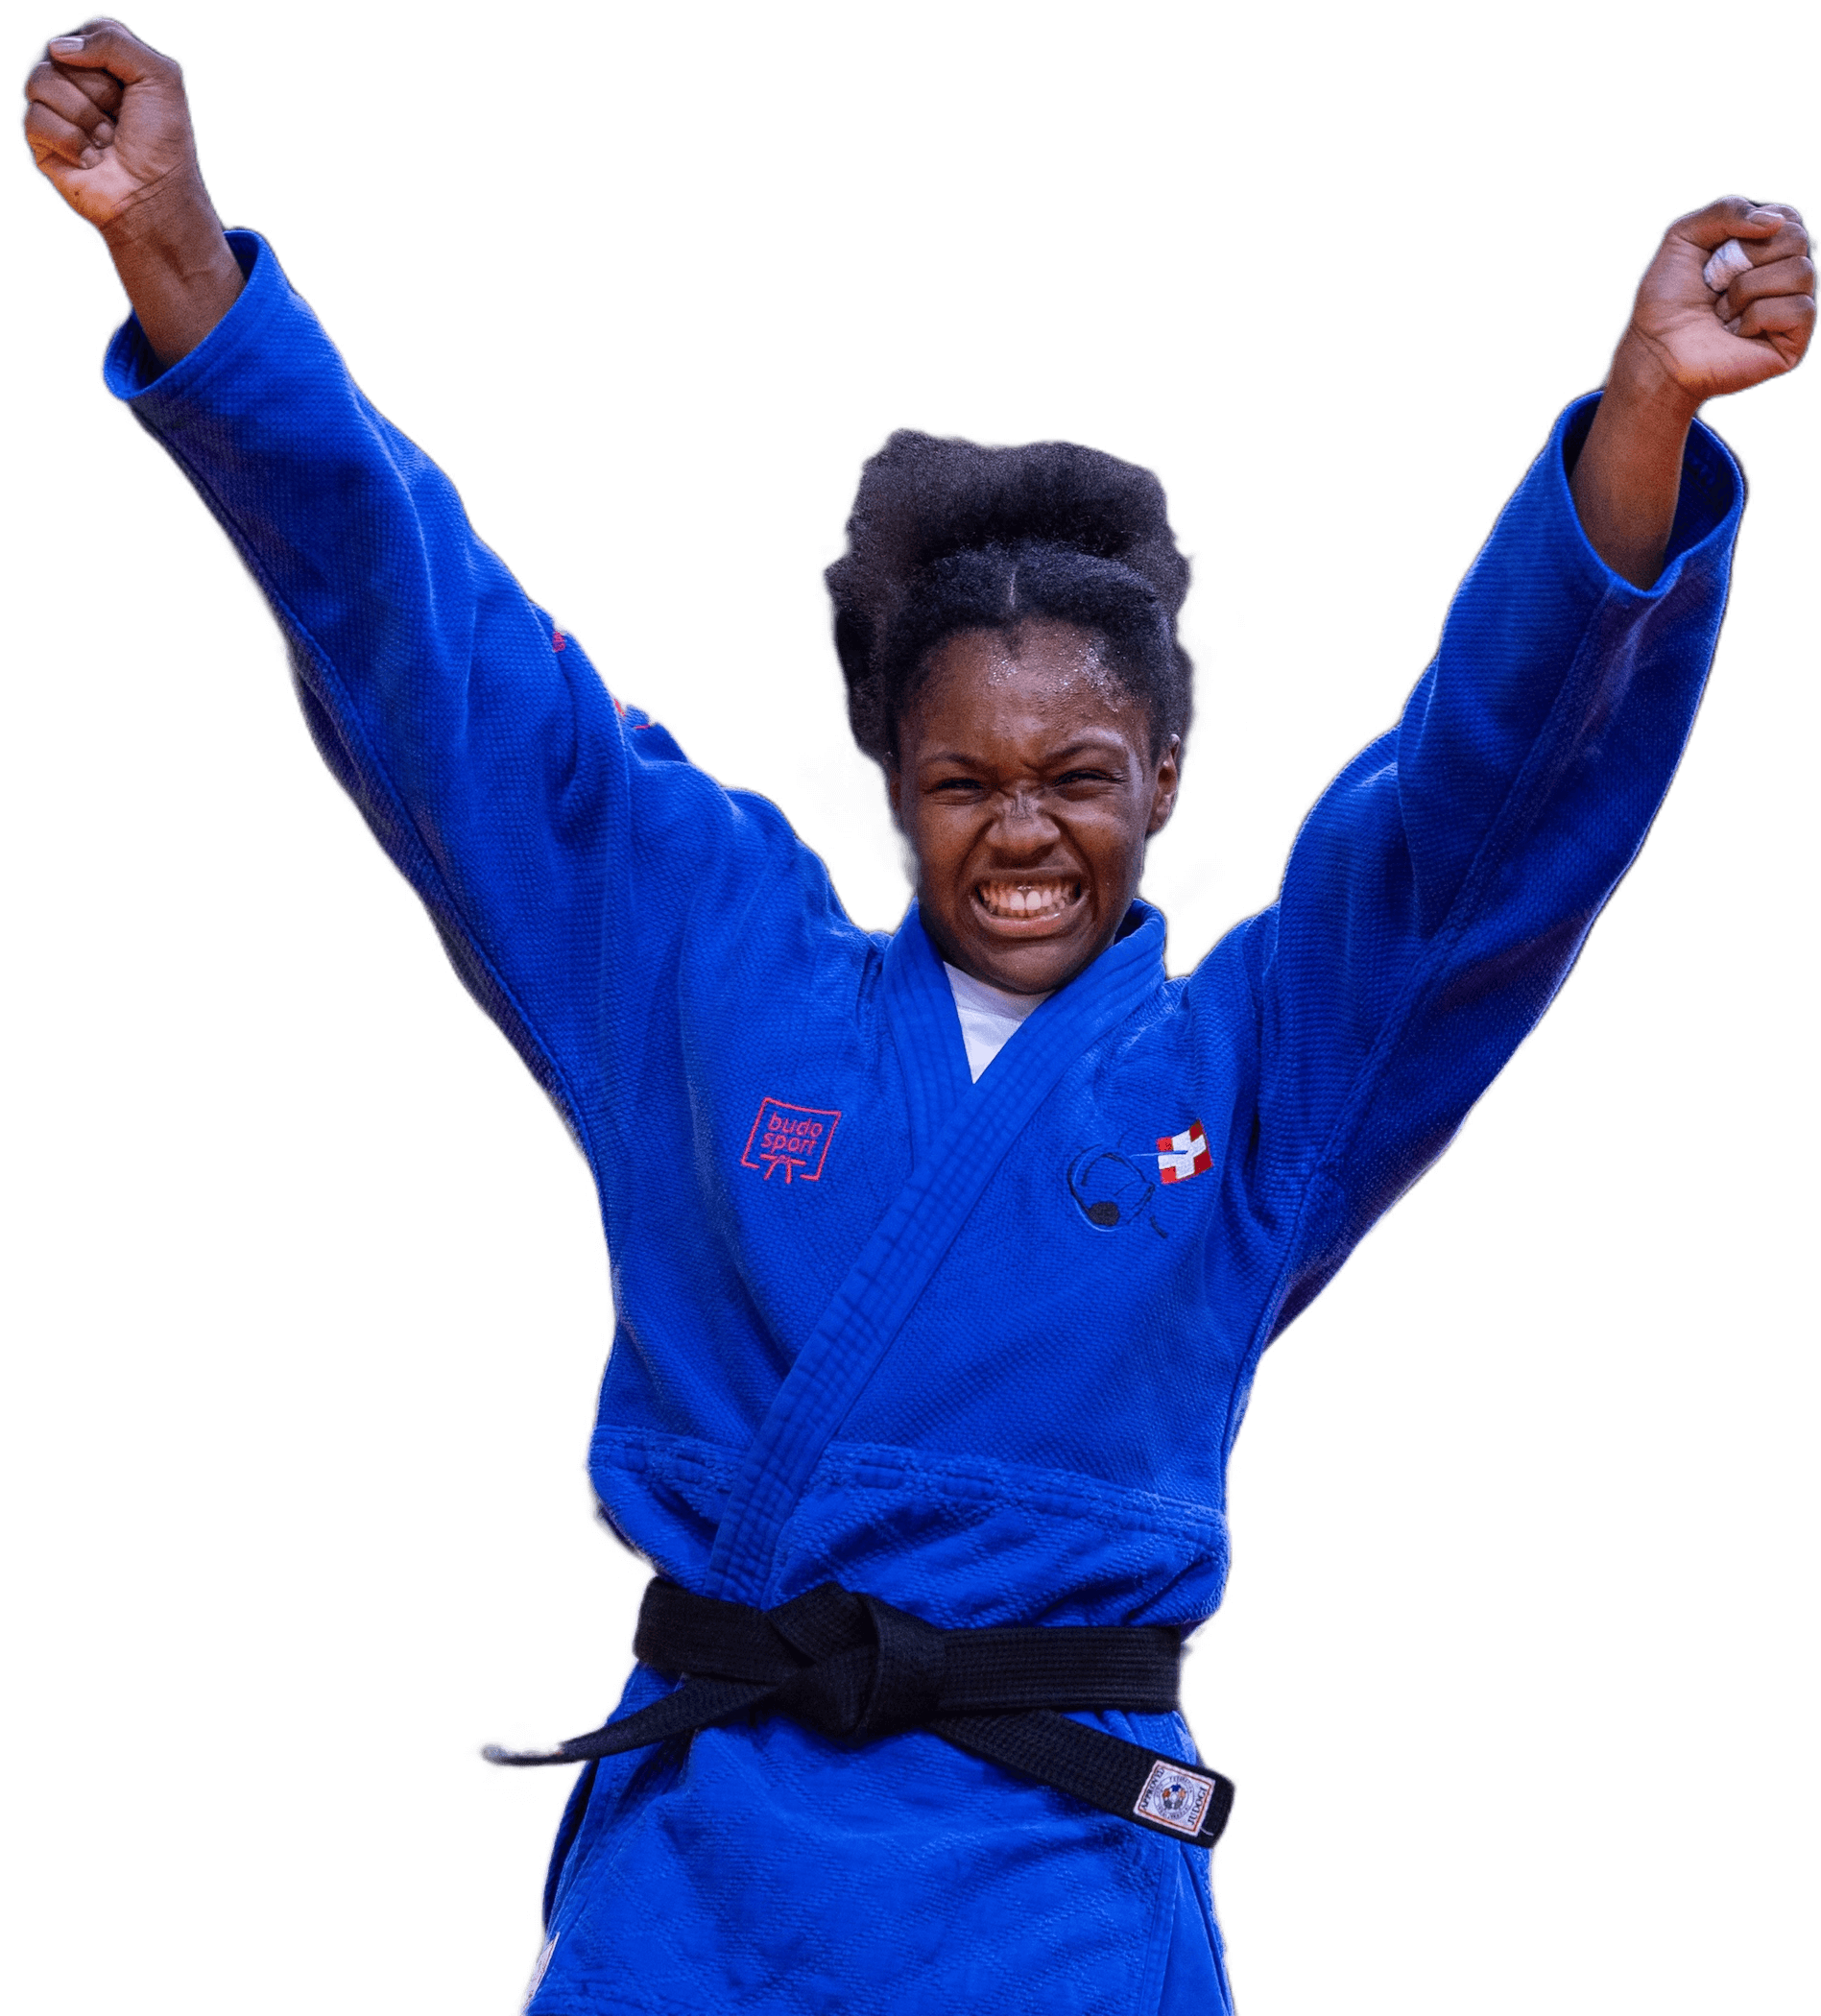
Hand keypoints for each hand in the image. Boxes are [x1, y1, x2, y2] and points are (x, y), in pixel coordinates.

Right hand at [23, 17, 197, 232]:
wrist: (154, 197)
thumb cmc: (162, 144)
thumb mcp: (158, 78)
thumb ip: (114, 41)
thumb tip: (59, 48)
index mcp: (108, 67)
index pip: (87, 34)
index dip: (107, 59)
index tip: (130, 90)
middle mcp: (79, 85)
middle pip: (60, 56)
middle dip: (98, 92)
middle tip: (120, 123)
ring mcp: (58, 111)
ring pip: (40, 81)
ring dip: (84, 116)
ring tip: (107, 142)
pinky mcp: (42, 140)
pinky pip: (35, 118)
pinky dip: (70, 141)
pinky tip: (91, 160)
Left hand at [1613, 195, 1813, 408]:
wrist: (1654, 351)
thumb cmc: (1666, 302)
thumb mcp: (1684, 238)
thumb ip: (1727, 210)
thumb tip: (1776, 222)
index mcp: (1764, 251)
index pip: (1787, 218)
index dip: (1751, 228)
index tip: (1719, 251)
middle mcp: (1782, 277)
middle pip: (1797, 238)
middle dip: (1747, 257)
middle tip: (1717, 285)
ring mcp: (1790, 309)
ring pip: (1800, 271)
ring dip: (1747, 289)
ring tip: (1722, 312)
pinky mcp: (1792, 341)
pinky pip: (1799, 308)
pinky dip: (1758, 317)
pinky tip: (1737, 333)